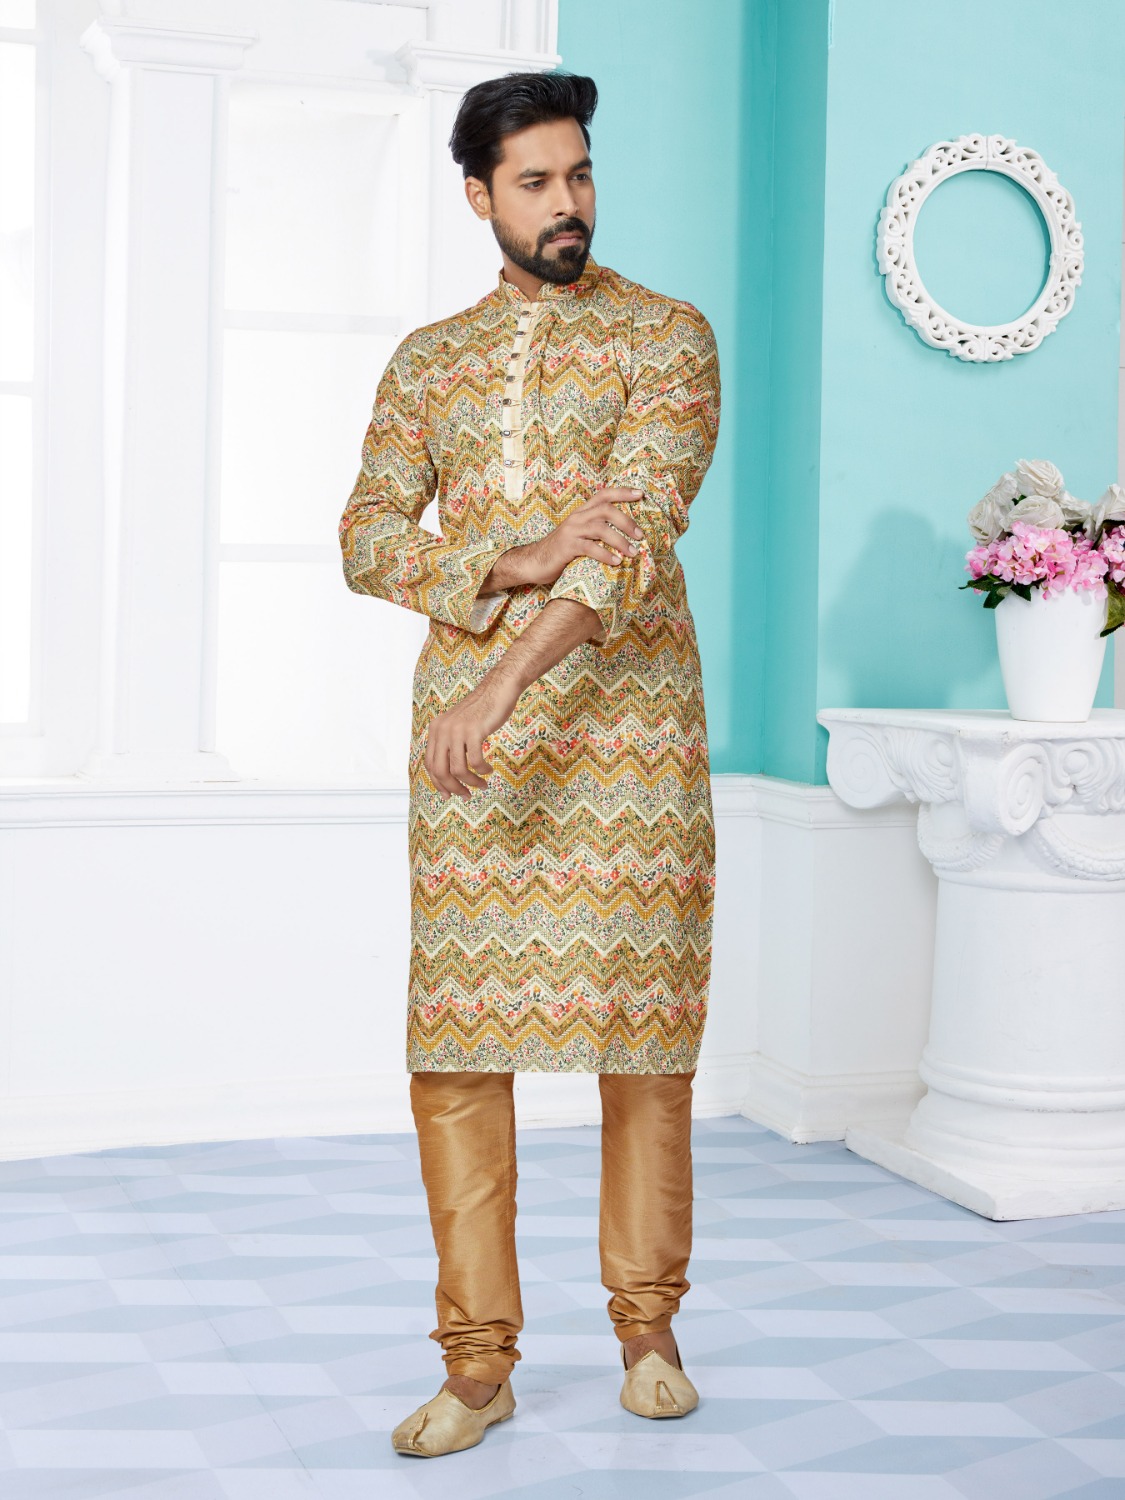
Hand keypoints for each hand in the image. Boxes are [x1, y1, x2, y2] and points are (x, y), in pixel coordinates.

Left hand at [423, 669, 521, 800]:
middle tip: (465, 795)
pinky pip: (475, 761)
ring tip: (481, 785)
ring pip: (458, 769)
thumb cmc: (482, 710)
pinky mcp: (473, 731)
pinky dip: (482, 770)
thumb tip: (451, 773)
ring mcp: (457, 730)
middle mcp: (442, 730)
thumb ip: (451, 743)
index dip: (438, 783)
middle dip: (453, 788)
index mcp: (436, 729)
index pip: (430, 765)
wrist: (498, 689)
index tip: (448, 794)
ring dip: (471, 782)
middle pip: (440, 771)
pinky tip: (489, 770)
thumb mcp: (459, 726)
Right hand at [518, 488, 646, 586]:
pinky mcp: (567, 547)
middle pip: (606, 510)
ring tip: (632, 552)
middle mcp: (577, 517)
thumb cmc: (562, 551)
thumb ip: (596, 531)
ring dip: (620, 540)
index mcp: (582, 512)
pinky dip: (606, 555)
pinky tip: (616, 562)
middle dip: (627, 521)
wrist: (534, 562)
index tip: (640, 494)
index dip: (622, 492)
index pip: (604, 495)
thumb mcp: (580, 535)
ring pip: (600, 528)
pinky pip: (590, 548)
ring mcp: (571, 531)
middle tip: (640, 535)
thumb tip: (623, 535)